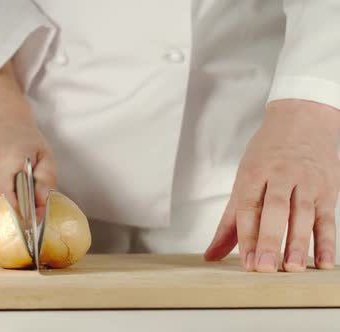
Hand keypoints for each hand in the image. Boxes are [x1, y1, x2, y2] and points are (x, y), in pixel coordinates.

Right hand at [0, 116, 55, 215]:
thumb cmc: (23, 138)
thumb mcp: (44, 154)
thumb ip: (45, 179)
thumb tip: (42, 203)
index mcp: (8, 163)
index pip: (10, 199)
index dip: (24, 214)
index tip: (37, 218)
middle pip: (1, 208)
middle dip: (19, 216)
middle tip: (34, 215)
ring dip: (12, 209)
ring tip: (26, 198)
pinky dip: (5, 203)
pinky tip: (14, 191)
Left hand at [205, 99, 339, 271]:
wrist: (303, 118)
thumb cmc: (267, 154)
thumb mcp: (244, 178)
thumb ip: (230, 220)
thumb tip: (211, 254)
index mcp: (254, 174)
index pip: (248, 207)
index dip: (246, 236)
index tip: (245, 262)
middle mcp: (280, 176)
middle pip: (275, 210)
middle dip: (269, 240)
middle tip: (265, 268)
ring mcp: (306, 182)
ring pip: (302, 214)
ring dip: (298, 243)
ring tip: (292, 268)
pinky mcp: (327, 189)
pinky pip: (327, 218)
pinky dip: (326, 241)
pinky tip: (323, 263)